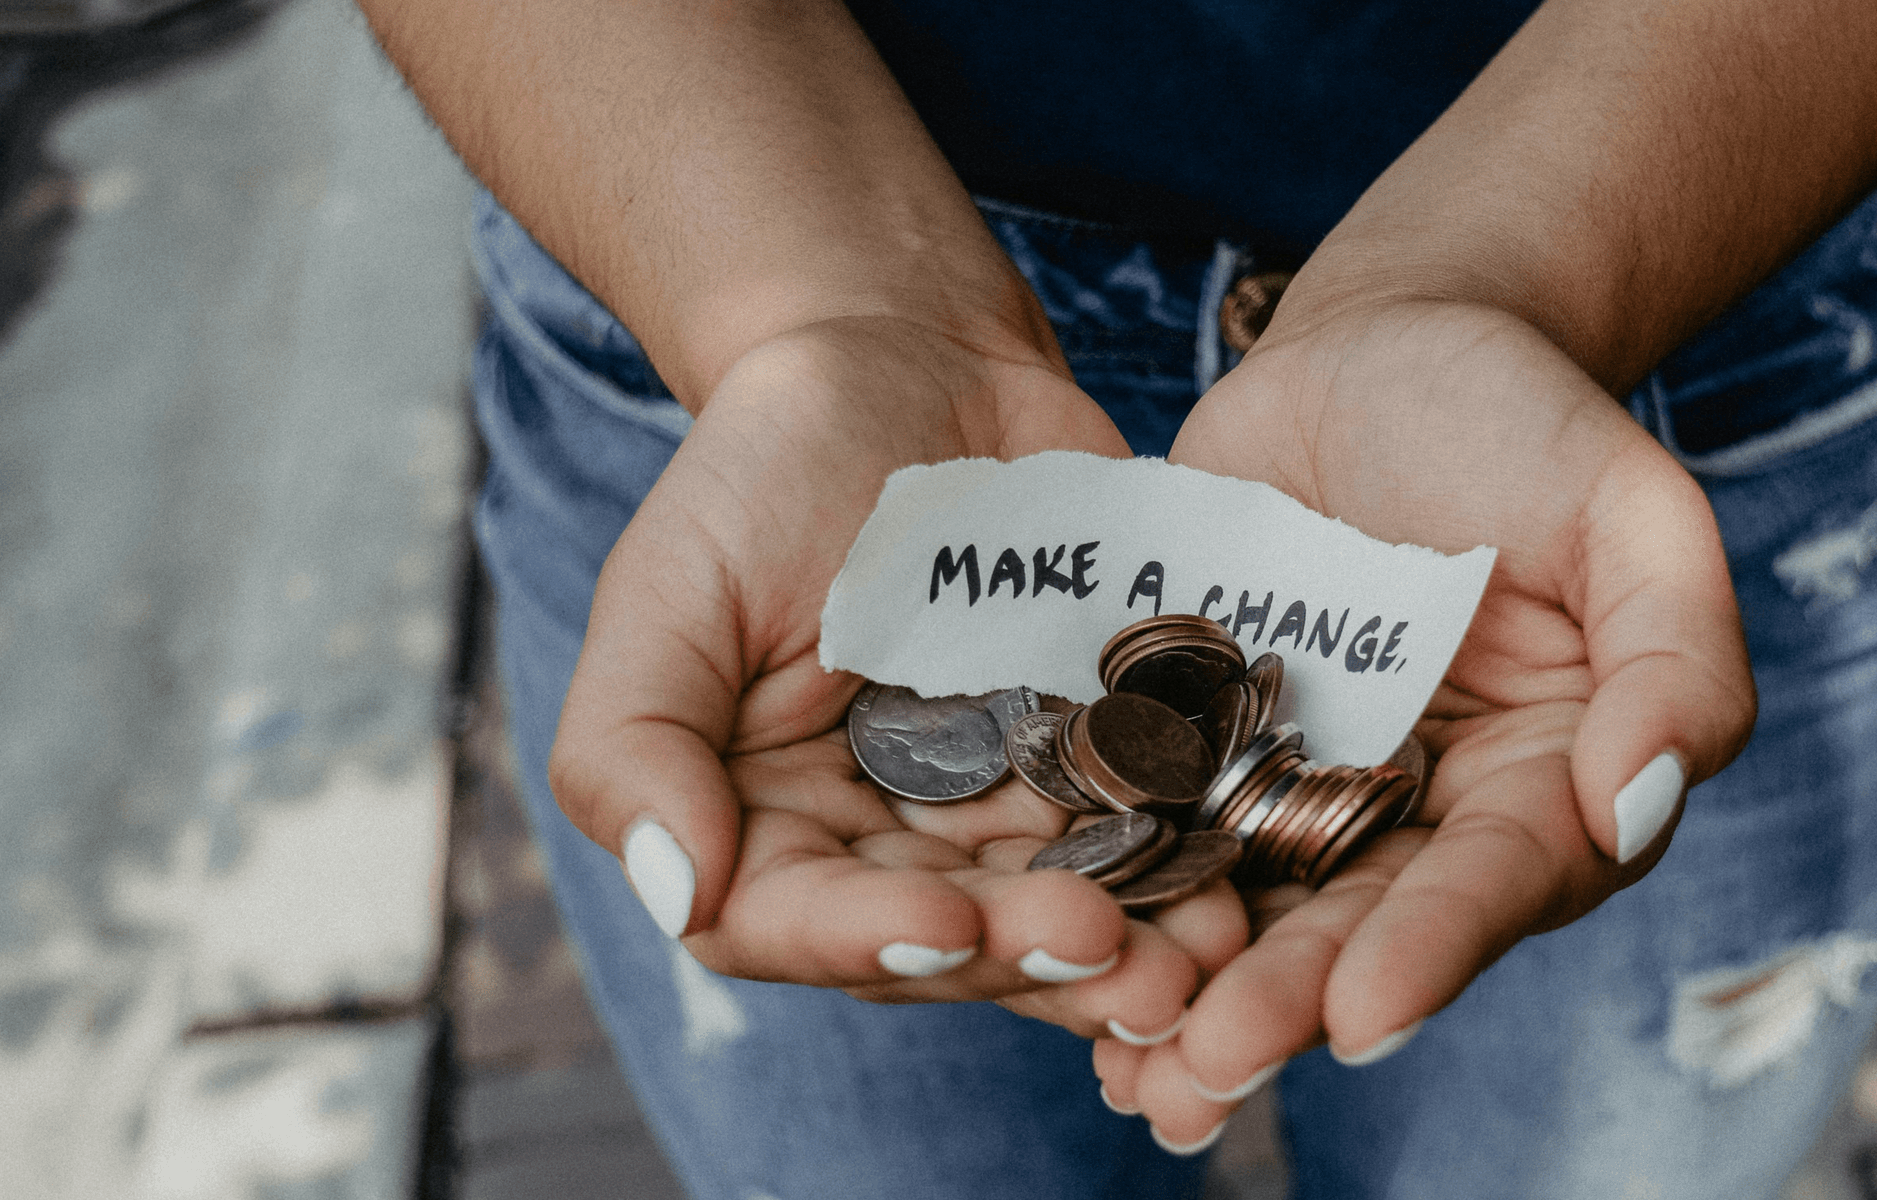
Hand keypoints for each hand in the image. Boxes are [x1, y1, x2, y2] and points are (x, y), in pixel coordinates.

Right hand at [548, 316, 1248, 1038]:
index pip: (795, 924)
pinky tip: (1243, 889)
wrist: (913, 359)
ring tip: (1202, 957)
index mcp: (761, 823)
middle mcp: (881, 843)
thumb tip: (677, 891)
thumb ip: (633, 744)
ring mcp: (998, 809)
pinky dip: (1190, 868)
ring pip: (1057, 912)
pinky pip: (1144, 835)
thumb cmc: (768, 465)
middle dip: (1031, 957)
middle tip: (1118, 955)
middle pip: (948, 940)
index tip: (953, 926)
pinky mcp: (1097, 762)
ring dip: (1131, 950)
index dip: (872, 942)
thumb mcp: (670, 585)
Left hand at [1100, 300, 1755, 1141]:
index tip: (1364, 1012)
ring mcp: (1299, 786)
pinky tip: (1051, 965)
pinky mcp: (1194, 745)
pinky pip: (1151, 830)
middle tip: (1210, 1062)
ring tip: (1129, 1068)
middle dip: (1286, 1001)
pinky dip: (1111, 897)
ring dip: (1189, 991)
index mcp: (1541, 784)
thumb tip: (1639, 805)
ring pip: (1248, 908)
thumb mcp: (1632, 510)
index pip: (1495, 881)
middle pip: (1357, 924)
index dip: (1433, 948)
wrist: (1381, 345)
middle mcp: (1420, 816)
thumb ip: (1675, 657)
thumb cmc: (1524, 420)